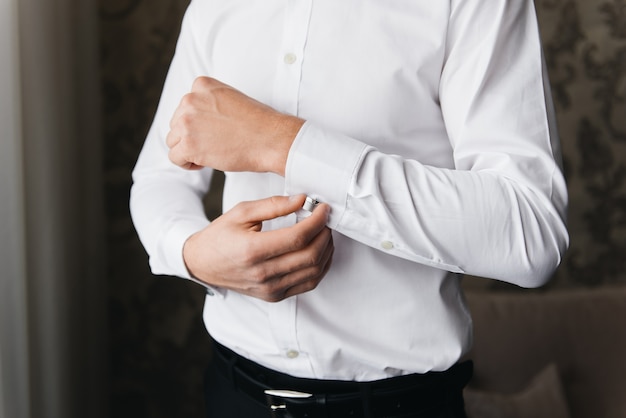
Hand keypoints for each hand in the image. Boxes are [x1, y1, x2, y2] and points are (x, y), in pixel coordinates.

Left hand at [166, 76, 303, 174]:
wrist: (270, 139)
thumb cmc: (257, 123)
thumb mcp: (230, 99)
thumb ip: (209, 103)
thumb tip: (196, 121)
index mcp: (201, 85)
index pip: (185, 106)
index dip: (197, 122)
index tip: (213, 131)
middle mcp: (190, 99)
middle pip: (176, 123)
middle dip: (191, 136)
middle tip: (214, 144)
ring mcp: (187, 121)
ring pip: (173, 140)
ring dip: (188, 150)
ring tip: (210, 154)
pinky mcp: (188, 144)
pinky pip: (175, 156)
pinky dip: (186, 163)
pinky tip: (204, 162)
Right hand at [183, 195, 333, 301]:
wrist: (202, 264)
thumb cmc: (220, 236)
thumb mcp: (241, 212)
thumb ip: (273, 205)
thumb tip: (302, 200)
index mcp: (253, 250)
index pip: (298, 237)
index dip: (317, 221)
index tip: (323, 208)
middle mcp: (263, 273)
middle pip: (310, 255)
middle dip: (325, 234)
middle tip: (325, 219)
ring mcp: (270, 288)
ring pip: (314, 271)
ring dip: (326, 250)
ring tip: (324, 232)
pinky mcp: (275, 296)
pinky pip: (308, 284)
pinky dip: (320, 267)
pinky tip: (320, 251)